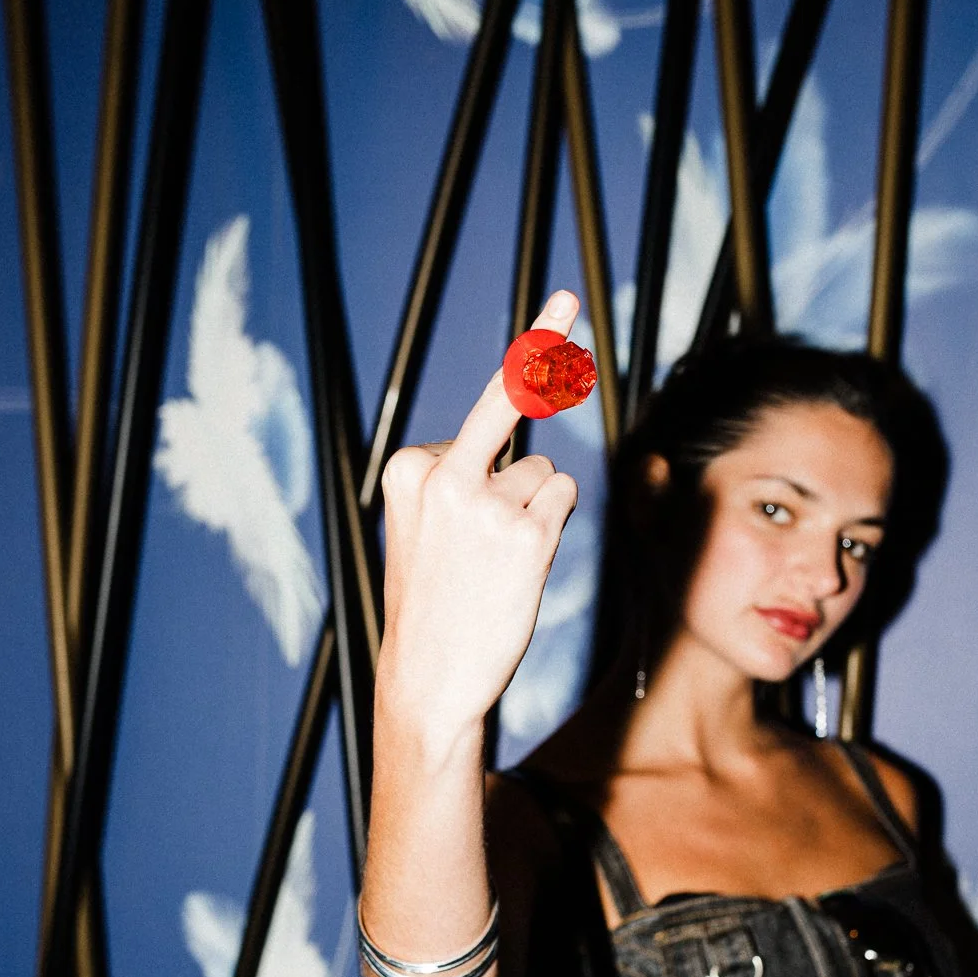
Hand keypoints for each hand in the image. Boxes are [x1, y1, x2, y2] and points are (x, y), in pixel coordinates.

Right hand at [376, 291, 581, 746]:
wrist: (427, 680)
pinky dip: (554, 527)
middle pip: (510, 406)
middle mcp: (445, 474)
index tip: (561, 301)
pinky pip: (563, 499)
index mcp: (409, 468)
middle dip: (539, 348)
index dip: (519, 389)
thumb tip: (529, 460)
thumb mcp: (424, 529)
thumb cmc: (433, 604)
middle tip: (567, 296)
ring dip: (537, 510)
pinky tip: (520, 567)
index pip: (484, 415)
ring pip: (545, 472)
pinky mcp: (526, 534)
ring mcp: (487, 503)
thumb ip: (460, 482)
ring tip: (499, 562)